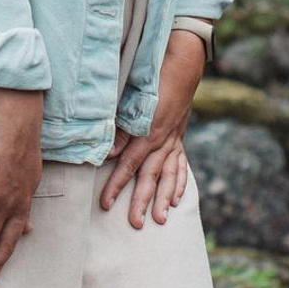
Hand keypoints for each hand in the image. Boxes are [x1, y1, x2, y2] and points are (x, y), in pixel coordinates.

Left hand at [102, 29, 205, 225]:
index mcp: (149, 131)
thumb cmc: (151, 78)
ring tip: (160, 220)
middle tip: (134, 223)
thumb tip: (109, 152)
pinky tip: (177, 199)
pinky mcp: (180, 138)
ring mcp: (175, 140)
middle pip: (150, 176)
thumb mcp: (133, 99)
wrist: (182, 64)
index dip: (117, 184)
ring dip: (164, 199)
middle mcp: (164, 140)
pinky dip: (180, 183)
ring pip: (169, 175)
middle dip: (141, 201)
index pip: (129, 164)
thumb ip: (121, 127)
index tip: (106, 203)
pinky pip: (181, 165)